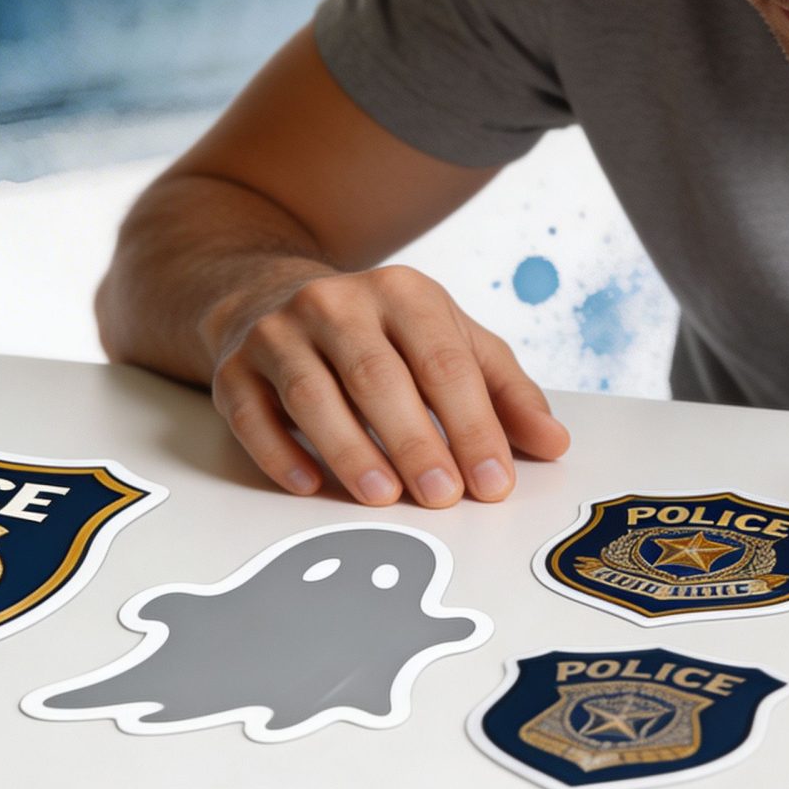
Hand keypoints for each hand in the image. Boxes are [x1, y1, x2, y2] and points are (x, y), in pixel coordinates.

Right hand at [204, 264, 571, 506]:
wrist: (271, 298)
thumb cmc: (381, 335)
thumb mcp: (449, 342)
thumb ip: (504, 392)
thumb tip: (554, 444)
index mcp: (403, 292)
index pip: (443, 361)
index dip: (472, 423)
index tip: (494, 482)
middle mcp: (337, 303)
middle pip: (378, 375)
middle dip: (415, 440)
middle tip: (444, 496)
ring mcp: (279, 332)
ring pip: (312, 392)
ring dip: (350, 448)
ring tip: (384, 497)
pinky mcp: (233, 367)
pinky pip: (251, 412)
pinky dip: (278, 452)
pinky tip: (307, 485)